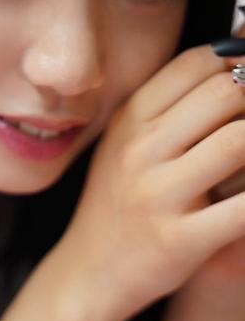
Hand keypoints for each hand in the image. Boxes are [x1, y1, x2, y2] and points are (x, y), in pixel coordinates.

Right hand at [53, 29, 244, 320]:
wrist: (91, 264)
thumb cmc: (114, 198)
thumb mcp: (123, 141)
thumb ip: (164, 105)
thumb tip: (224, 66)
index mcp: (130, 119)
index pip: (192, 64)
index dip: (235, 56)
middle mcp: (141, 149)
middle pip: (222, 92)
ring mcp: (159, 192)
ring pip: (239, 142)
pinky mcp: (181, 238)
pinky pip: (244, 208)